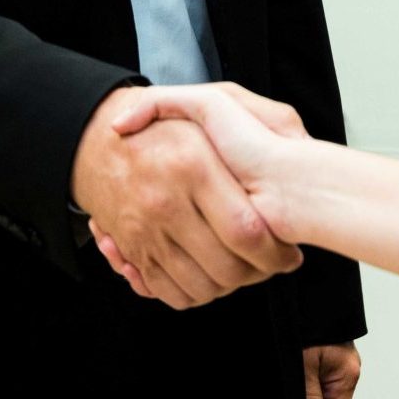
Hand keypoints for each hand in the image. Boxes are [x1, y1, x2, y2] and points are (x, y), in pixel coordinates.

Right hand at [72, 85, 302, 309]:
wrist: (98, 143)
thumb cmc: (170, 127)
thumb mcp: (215, 106)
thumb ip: (258, 121)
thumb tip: (299, 153)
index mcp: (193, 165)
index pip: (246, 229)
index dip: (275, 252)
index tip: (291, 253)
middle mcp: (166, 202)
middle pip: (227, 267)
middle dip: (260, 275)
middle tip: (274, 266)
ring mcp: (146, 231)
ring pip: (202, 287)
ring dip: (232, 287)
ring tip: (247, 269)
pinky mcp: (133, 251)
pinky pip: (171, 292)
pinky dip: (197, 293)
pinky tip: (213, 274)